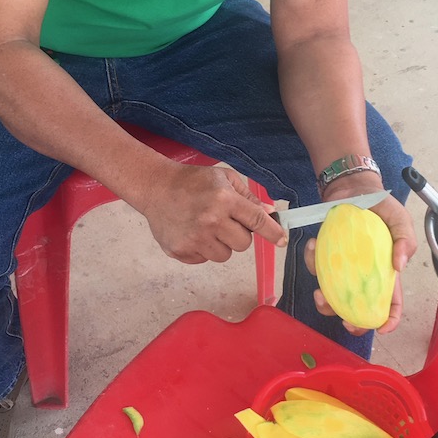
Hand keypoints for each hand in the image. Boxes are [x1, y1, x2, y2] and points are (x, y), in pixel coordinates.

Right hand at [141, 163, 286, 263]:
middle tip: (224, 222)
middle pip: (244, 244)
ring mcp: (194, 239)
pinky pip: (204, 260)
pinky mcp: (180, 251)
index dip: (273, 233)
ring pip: (224, 255)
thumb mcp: (223, 178)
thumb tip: (269, 212)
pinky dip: (202, 249)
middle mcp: (211, 220)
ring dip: (221, 244)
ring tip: (206, 227)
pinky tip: (192, 232)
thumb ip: (248, 196)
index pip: (257, 221)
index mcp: (224, 200)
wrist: (155, 187)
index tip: (282, 241)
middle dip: (239, 235)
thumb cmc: (192, 181)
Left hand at [304, 178, 416, 335]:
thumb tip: (399, 266)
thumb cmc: (380, 206)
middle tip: (344, 320)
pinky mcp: (326, 256)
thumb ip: (405, 240)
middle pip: (360, 307)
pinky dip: (311, 260)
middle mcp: (363, 275)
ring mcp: (343, 268)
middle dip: (352, 320)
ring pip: (334, 294)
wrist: (353, 187)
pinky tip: (312, 245)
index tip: (381, 329)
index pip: (392, 302)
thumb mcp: (400, 219)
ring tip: (319, 292)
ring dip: (324, 300)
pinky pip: (316, 267)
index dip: (389, 319)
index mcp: (385, 272)